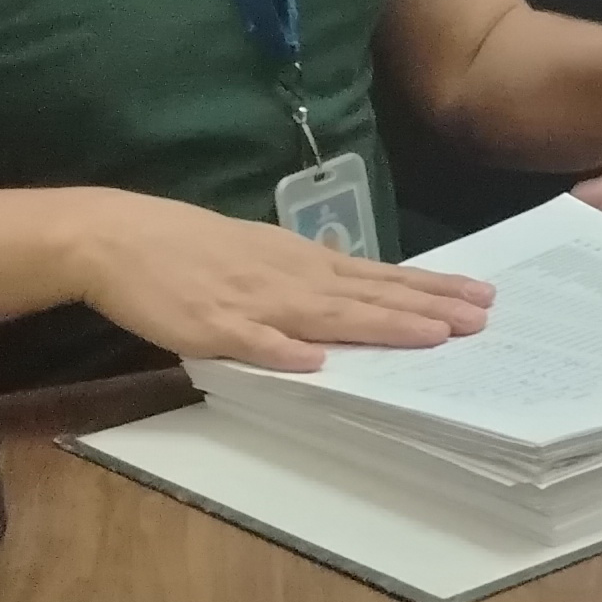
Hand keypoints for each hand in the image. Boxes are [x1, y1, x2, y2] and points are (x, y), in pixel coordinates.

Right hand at [78, 193, 492, 371]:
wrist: (121, 237)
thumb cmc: (195, 249)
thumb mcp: (266, 253)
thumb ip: (311, 277)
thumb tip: (361, 295)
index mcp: (305, 263)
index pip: (382, 277)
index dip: (431, 289)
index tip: (479, 297)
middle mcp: (292, 280)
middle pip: (371, 296)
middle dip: (428, 309)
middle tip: (481, 320)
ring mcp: (255, 303)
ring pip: (330, 316)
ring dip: (383, 326)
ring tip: (432, 337)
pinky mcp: (213, 326)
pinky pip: (254, 343)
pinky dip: (285, 353)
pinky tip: (318, 364)